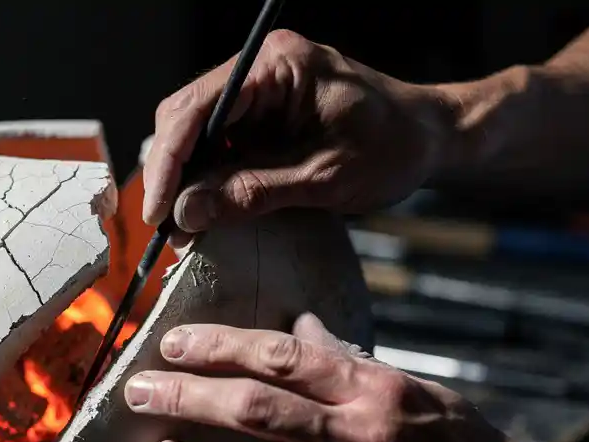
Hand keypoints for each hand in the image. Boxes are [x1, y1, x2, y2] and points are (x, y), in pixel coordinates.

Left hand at [124, 313, 559, 441]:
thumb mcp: (417, 393)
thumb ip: (352, 363)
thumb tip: (299, 328)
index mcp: (374, 391)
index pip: (280, 356)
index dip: (218, 347)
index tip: (174, 345)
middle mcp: (357, 441)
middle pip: (251, 410)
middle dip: (184, 397)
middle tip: (137, 393)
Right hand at [143, 30, 455, 245]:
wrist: (430, 139)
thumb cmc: (392, 148)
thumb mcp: (323, 179)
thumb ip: (253, 193)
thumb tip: (187, 213)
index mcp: (277, 66)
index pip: (197, 108)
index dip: (169, 163)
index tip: (158, 212)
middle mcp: (260, 69)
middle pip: (184, 118)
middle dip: (172, 175)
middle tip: (168, 229)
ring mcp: (259, 91)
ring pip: (195, 134)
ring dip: (186, 182)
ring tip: (185, 230)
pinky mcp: (262, 116)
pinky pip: (218, 145)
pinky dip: (207, 180)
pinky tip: (206, 212)